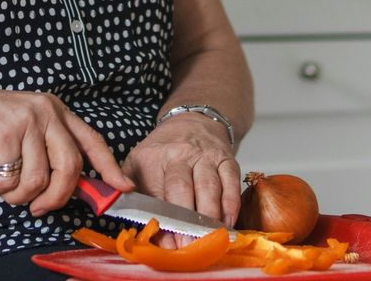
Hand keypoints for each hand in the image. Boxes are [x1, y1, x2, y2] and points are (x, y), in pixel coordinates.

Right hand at [0, 85, 133, 216]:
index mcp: (54, 110)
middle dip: (56, 198)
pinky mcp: (6, 136)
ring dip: (16, 194)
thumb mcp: (23, 130)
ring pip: (38, 181)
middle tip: (38, 208)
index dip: (109, 167)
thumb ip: (47, 151)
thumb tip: (72, 187)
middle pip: (70, 168)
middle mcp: (46, 112)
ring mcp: (26, 122)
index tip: (121, 187)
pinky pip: (10, 182)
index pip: (92, 140)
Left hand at [122, 113, 240, 244]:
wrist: (191, 122)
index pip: (156, 192)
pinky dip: (231, 206)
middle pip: (182, 188)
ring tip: (209, 240)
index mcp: (152, 158)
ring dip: (210, 218)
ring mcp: (205, 155)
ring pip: (209, 188)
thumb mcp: (138, 168)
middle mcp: (178, 153)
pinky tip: (228, 224)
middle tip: (190, 248)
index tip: (169, 245)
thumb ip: (140, 201)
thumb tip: (154, 239)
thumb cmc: (162, 153)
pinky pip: (231, 184)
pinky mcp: (226, 159)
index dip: (163, 221)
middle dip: (185, 222)